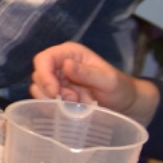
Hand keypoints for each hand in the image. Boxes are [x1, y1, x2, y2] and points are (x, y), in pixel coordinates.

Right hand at [29, 42, 155, 121]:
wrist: (124, 104)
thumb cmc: (119, 88)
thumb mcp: (108, 81)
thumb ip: (87, 73)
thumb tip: (66, 65)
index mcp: (70, 53)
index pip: (43, 59)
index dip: (44, 75)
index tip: (55, 92)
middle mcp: (60, 64)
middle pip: (38, 75)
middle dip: (51, 91)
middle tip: (73, 100)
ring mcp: (57, 79)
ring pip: (38, 89)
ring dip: (53, 100)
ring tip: (76, 103)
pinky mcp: (57, 94)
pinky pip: (43, 100)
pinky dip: (53, 107)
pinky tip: (70, 109)